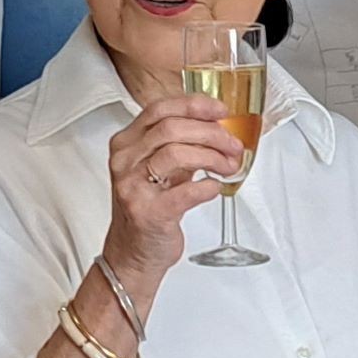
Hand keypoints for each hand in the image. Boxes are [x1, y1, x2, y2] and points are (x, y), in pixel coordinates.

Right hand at [101, 95, 249, 285]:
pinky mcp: (148, 213)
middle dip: (211, 133)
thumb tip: (218, 127)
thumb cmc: (149, 208)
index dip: (194, 105)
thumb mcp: (158, 168)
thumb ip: (179, 145)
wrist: (134, 252)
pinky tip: (214, 187)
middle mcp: (124, 161)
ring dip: (212, 157)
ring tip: (228, 166)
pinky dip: (207, 187)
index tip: (221, 110)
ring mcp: (133, 187)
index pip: (159, 109)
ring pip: (176, 154)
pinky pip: (186, 192)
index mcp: (126, 143)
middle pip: (171, 129)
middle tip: (233, 145)